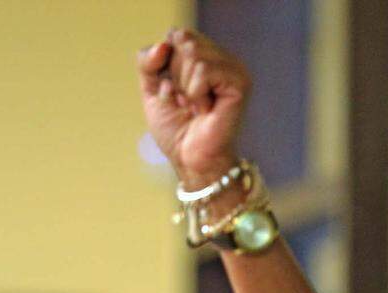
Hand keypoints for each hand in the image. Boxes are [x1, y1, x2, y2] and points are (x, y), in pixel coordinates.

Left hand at [137, 28, 250, 187]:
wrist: (189, 161)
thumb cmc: (176, 130)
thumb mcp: (151, 90)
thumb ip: (147, 61)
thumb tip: (164, 44)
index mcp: (205, 55)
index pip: (176, 35)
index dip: (165, 64)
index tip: (174, 92)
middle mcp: (222, 58)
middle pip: (183, 40)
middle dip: (174, 75)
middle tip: (186, 102)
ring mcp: (234, 68)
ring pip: (193, 53)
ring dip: (185, 87)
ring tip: (196, 107)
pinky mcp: (240, 82)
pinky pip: (204, 70)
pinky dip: (195, 93)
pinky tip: (206, 110)